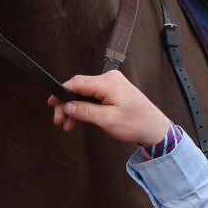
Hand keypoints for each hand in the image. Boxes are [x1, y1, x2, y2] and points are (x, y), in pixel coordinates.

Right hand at [51, 70, 172, 147]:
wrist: (156, 128)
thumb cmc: (136, 124)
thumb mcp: (108, 120)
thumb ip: (85, 111)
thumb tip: (67, 105)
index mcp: (108, 83)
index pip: (77, 83)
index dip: (61, 93)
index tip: (51, 104)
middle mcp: (109, 78)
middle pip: (79, 87)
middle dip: (67, 104)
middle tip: (60, 121)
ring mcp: (112, 83)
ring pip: (84, 92)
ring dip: (75, 107)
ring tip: (68, 125)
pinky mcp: (114, 90)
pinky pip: (93, 95)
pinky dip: (85, 106)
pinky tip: (79, 118)